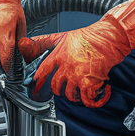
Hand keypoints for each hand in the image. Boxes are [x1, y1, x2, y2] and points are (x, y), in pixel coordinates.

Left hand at [18, 0, 134, 107]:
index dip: (38, 81)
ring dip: (75, 96)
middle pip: (56, 86)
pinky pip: (87, 99)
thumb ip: (43, 41)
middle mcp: (66, 66)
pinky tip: (99, 93)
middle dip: (59, 91)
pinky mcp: (90, 82)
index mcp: (58, 55)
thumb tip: (24, 43)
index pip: (42, 71)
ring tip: (81, 92)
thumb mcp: (62, 36)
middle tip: (64, 92)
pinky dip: (94, 100)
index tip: (35, 89)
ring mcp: (77, 75)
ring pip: (70, 95)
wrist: (110, 37)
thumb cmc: (90, 36)